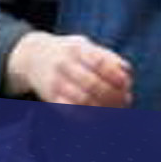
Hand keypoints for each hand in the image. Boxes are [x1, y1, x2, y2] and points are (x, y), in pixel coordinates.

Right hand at [6, 31, 132, 106]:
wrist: (33, 56)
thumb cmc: (68, 51)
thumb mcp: (85, 44)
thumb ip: (106, 55)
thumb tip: (127, 70)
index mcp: (76, 49)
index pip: (99, 63)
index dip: (116, 75)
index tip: (128, 83)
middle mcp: (64, 65)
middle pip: (92, 84)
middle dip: (113, 95)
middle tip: (127, 100)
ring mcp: (56, 82)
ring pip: (83, 100)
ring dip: (104, 108)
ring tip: (117, 110)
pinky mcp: (51, 98)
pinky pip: (71, 111)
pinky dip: (89, 116)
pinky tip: (101, 116)